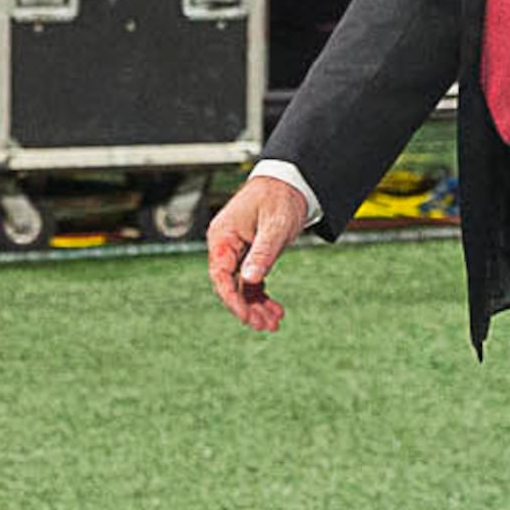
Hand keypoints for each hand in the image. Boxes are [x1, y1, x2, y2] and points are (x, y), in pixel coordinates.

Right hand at [206, 174, 311, 331]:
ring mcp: (235, 251)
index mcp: (223, 236)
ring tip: (273, 323)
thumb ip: (263, 252)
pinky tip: (275, 310)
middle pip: (229, 285)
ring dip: (255, 307)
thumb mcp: (275, 225)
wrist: (289, 183)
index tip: (246, 317)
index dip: (231, 298)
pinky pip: (250, 282)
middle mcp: (224, 245)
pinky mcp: (247, 255)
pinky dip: (261, 297)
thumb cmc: (280, 198)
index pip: (220, 274)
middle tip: (266, 326)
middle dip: (246, 308)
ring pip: (240, 287)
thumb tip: (249, 279)